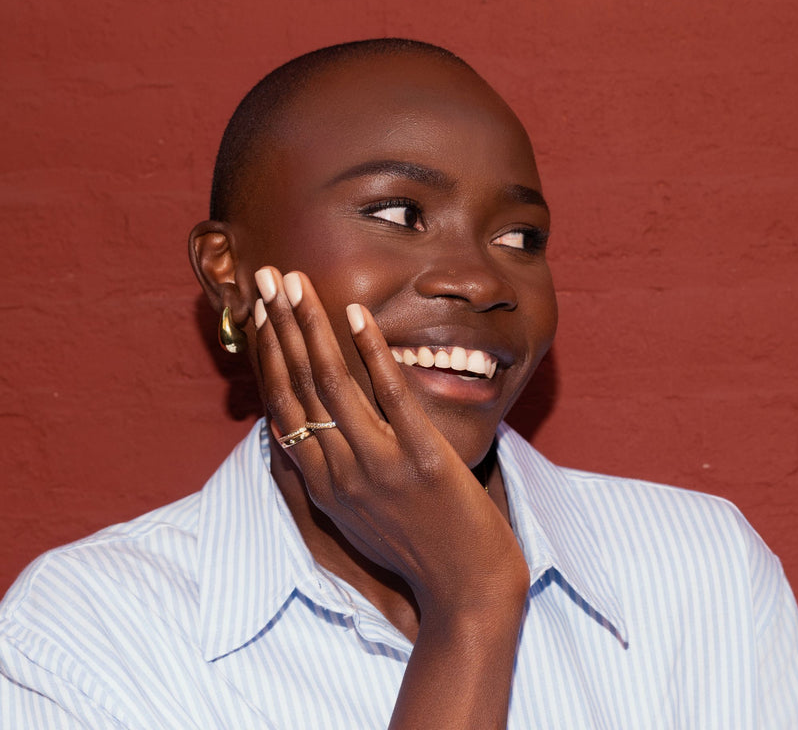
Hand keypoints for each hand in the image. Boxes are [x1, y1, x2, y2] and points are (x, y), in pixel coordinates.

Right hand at [252, 266, 527, 616]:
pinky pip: (391, 396)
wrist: (465, 592)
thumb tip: (299, 428)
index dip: (267, 355)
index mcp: (321, 483)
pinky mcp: (422, 460)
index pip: (281, 405)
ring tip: (297, 284)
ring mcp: (380, 466)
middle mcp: (339, 472)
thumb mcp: (354, 515)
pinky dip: (371, 351)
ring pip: (333, 384)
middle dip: (280, 326)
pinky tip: (357, 314)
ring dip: (311, 327)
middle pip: (299, 385)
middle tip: (267, 278)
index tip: (260, 313)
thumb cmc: (412, 547)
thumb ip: (326, 470)